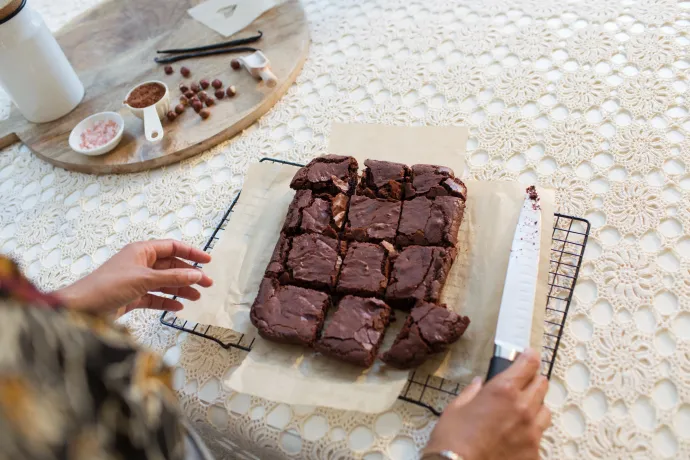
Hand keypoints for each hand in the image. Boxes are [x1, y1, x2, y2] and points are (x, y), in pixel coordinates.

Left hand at [56, 240, 212, 315]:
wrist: (82, 308)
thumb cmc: (107, 286)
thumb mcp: (144, 279)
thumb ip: (172, 277)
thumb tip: (197, 274)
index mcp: (141, 251)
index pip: (172, 247)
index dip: (191, 252)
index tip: (207, 261)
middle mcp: (140, 263)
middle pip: (171, 266)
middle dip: (189, 274)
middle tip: (207, 283)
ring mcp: (136, 280)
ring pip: (165, 282)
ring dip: (181, 289)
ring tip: (196, 297)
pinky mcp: (133, 296)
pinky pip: (155, 297)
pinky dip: (167, 301)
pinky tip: (178, 307)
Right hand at [424, 349, 550, 459]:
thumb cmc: (453, 440)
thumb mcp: (456, 408)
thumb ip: (472, 393)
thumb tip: (478, 385)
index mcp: (503, 390)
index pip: (529, 364)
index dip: (529, 357)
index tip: (528, 355)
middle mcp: (523, 408)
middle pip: (542, 384)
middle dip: (532, 381)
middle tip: (521, 385)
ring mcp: (531, 432)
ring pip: (545, 410)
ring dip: (535, 407)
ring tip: (520, 413)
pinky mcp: (534, 453)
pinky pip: (539, 437)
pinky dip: (530, 434)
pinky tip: (516, 437)